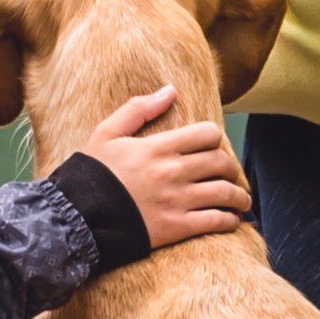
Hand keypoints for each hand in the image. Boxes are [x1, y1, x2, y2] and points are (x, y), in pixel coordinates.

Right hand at [74, 89, 251, 250]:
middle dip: (230, 168)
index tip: (211, 148)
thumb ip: (139, 109)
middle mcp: (174, 171)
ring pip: (225, 193)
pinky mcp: (176, 227)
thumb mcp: (107, 132)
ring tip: (240, 200)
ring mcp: (178, 200)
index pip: (208, 134)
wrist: (79, 216)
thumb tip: (170, 91)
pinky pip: (215, 221)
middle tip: (228, 175)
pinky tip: (231, 220)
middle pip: (222, 163)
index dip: (214, 139)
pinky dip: (229, 220)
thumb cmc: (93, 174)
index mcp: (160, 147)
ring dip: (238, 197)